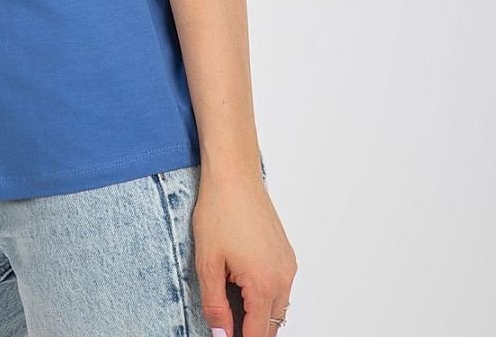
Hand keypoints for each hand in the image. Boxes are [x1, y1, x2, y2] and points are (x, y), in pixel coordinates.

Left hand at [191, 167, 297, 336]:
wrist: (234, 175)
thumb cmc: (219, 210)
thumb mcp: (208, 263)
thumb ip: (215, 306)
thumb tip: (221, 334)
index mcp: (264, 284)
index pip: (257, 335)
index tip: (226, 336)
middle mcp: (283, 277)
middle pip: (270, 326)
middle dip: (249, 328)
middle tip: (224, 319)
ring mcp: (288, 265)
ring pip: (277, 308)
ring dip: (257, 313)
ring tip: (229, 298)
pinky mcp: (286, 254)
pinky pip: (280, 288)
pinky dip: (264, 294)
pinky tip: (240, 281)